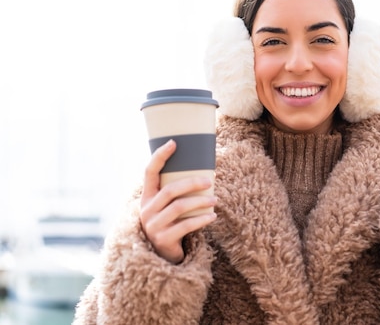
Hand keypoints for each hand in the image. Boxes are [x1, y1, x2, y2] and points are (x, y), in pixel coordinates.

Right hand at [140, 140, 217, 263]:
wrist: (163, 256)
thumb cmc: (170, 224)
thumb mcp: (167, 207)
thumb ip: (175, 192)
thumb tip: (203, 170)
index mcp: (147, 197)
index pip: (149, 172)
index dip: (160, 156)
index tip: (174, 142)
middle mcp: (146, 210)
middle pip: (170, 190)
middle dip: (192, 183)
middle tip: (210, 181)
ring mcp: (153, 226)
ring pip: (179, 207)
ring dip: (200, 201)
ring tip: (215, 200)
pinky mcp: (163, 240)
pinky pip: (186, 226)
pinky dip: (202, 220)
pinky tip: (212, 216)